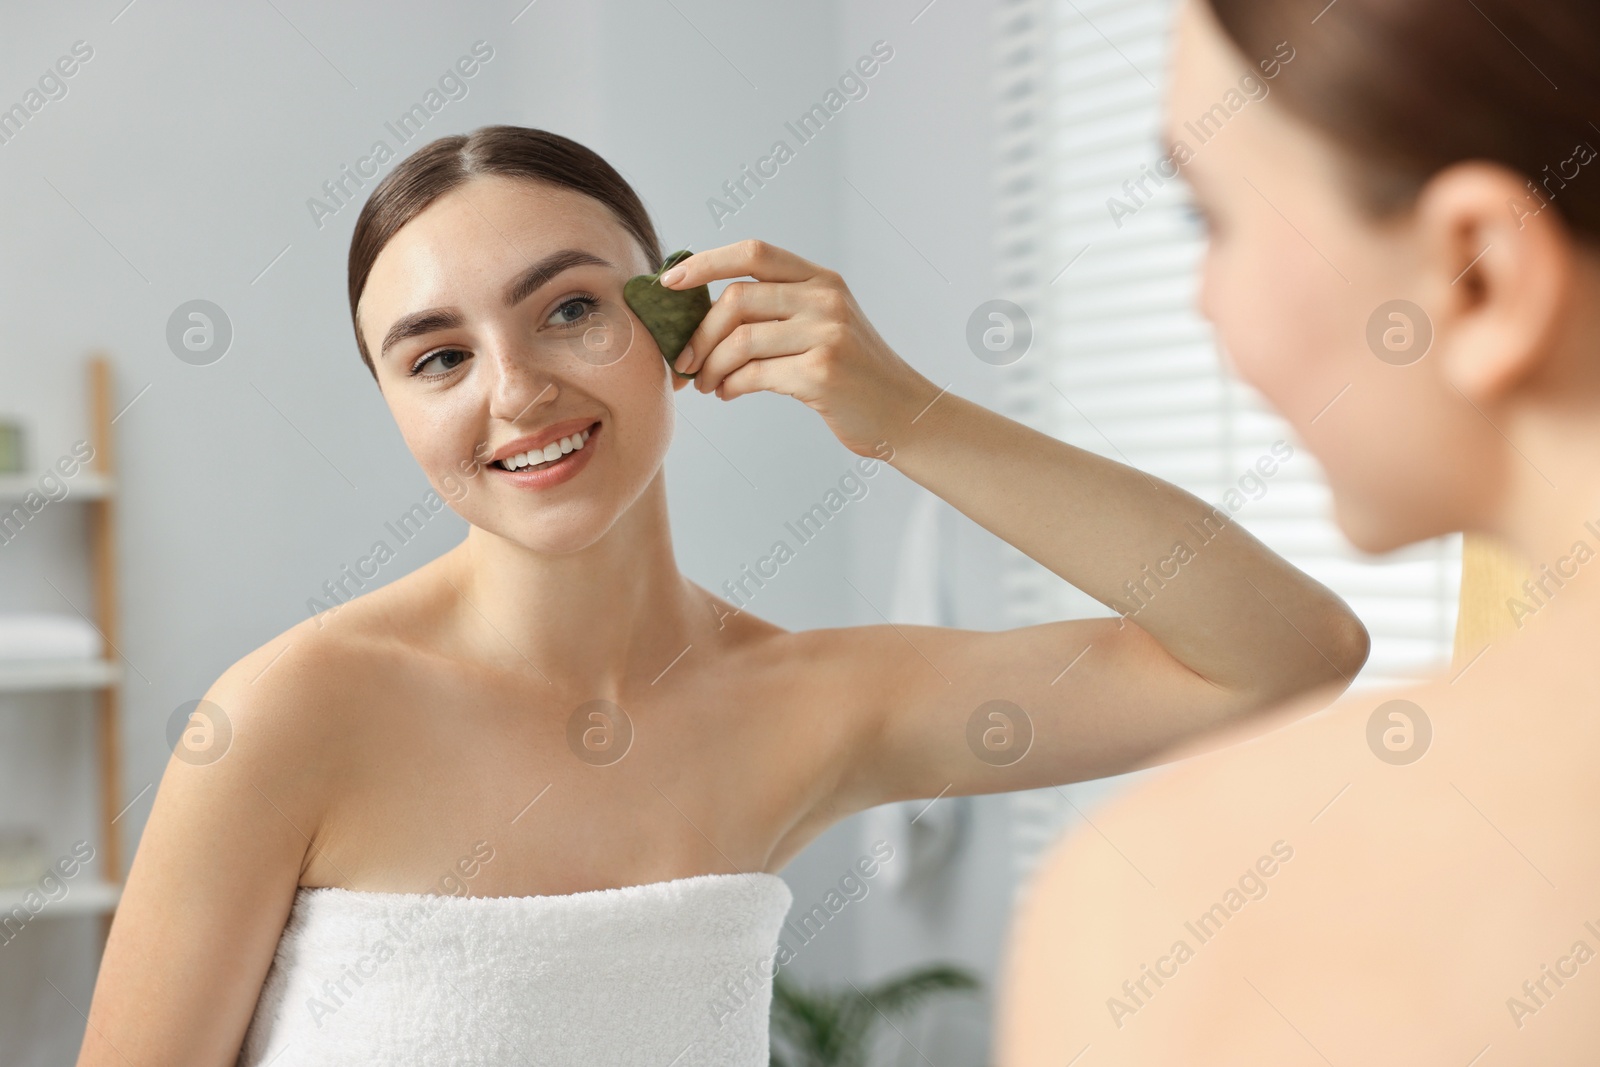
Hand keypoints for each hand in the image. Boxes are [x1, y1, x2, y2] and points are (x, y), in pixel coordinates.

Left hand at [661, 239, 936, 457]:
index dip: (705, 263)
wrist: (903, 414)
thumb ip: (778, 309)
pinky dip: (729, 386)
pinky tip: (728, 393)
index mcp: (822, 279)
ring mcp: (827, 334)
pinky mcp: (822, 373)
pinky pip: (753, 374)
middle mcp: (826, 299)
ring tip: (706, 385)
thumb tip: (702, 311)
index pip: (754, 253)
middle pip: (737, 299)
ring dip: (710, 367)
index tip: (669, 283)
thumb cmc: (853, 374)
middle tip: (685, 362)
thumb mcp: (824, 324)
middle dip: (698, 333)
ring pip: (740, 340)